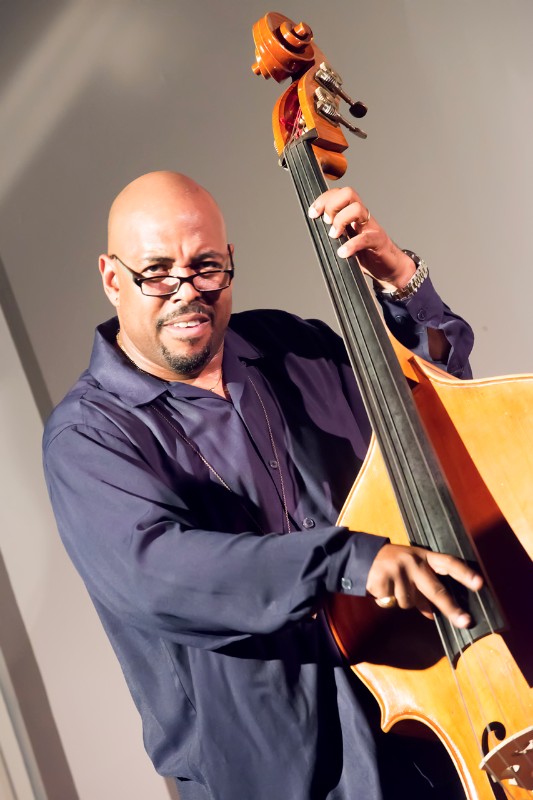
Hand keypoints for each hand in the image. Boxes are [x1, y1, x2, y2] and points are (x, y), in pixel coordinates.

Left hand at [308, 186, 414, 289]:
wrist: (389, 267)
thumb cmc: (366, 253)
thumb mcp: (345, 240)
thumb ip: (333, 234)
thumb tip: (314, 232)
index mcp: (352, 214)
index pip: (338, 194)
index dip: (323, 200)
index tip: (313, 213)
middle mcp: (362, 216)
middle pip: (348, 193)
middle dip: (332, 206)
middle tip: (327, 223)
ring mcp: (371, 227)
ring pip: (357, 209)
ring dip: (340, 220)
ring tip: (334, 236)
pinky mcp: (378, 241)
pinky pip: (364, 238)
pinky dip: (351, 245)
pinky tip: (343, 253)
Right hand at [365, 543, 483, 627]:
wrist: (362, 557)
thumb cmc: (393, 565)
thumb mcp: (411, 572)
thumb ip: (423, 592)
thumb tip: (433, 614)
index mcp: (424, 557)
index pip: (448, 563)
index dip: (464, 574)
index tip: (480, 584)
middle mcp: (413, 562)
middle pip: (435, 589)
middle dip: (451, 607)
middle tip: (465, 622)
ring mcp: (398, 571)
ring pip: (410, 602)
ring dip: (402, 601)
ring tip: (393, 588)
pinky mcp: (384, 580)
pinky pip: (392, 602)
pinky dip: (388, 601)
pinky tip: (383, 590)